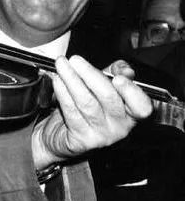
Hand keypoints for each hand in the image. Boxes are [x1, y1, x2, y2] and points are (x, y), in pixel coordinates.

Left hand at [31, 55, 152, 168]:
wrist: (62, 136)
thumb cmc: (88, 108)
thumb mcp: (105, 87)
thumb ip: (115, 73)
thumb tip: (122, 68)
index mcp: (132, 113)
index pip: (142, 106)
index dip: (132, 92)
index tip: (118, 77)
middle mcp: (120, 127)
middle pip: (108, 98)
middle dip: (90, 74)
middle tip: (75, 60)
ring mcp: (100, 135)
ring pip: (87, 103)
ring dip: (72, 80)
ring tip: (62, 66)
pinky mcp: (81, 140)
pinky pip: (71, 112)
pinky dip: (63, 93)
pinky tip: (58, 81)